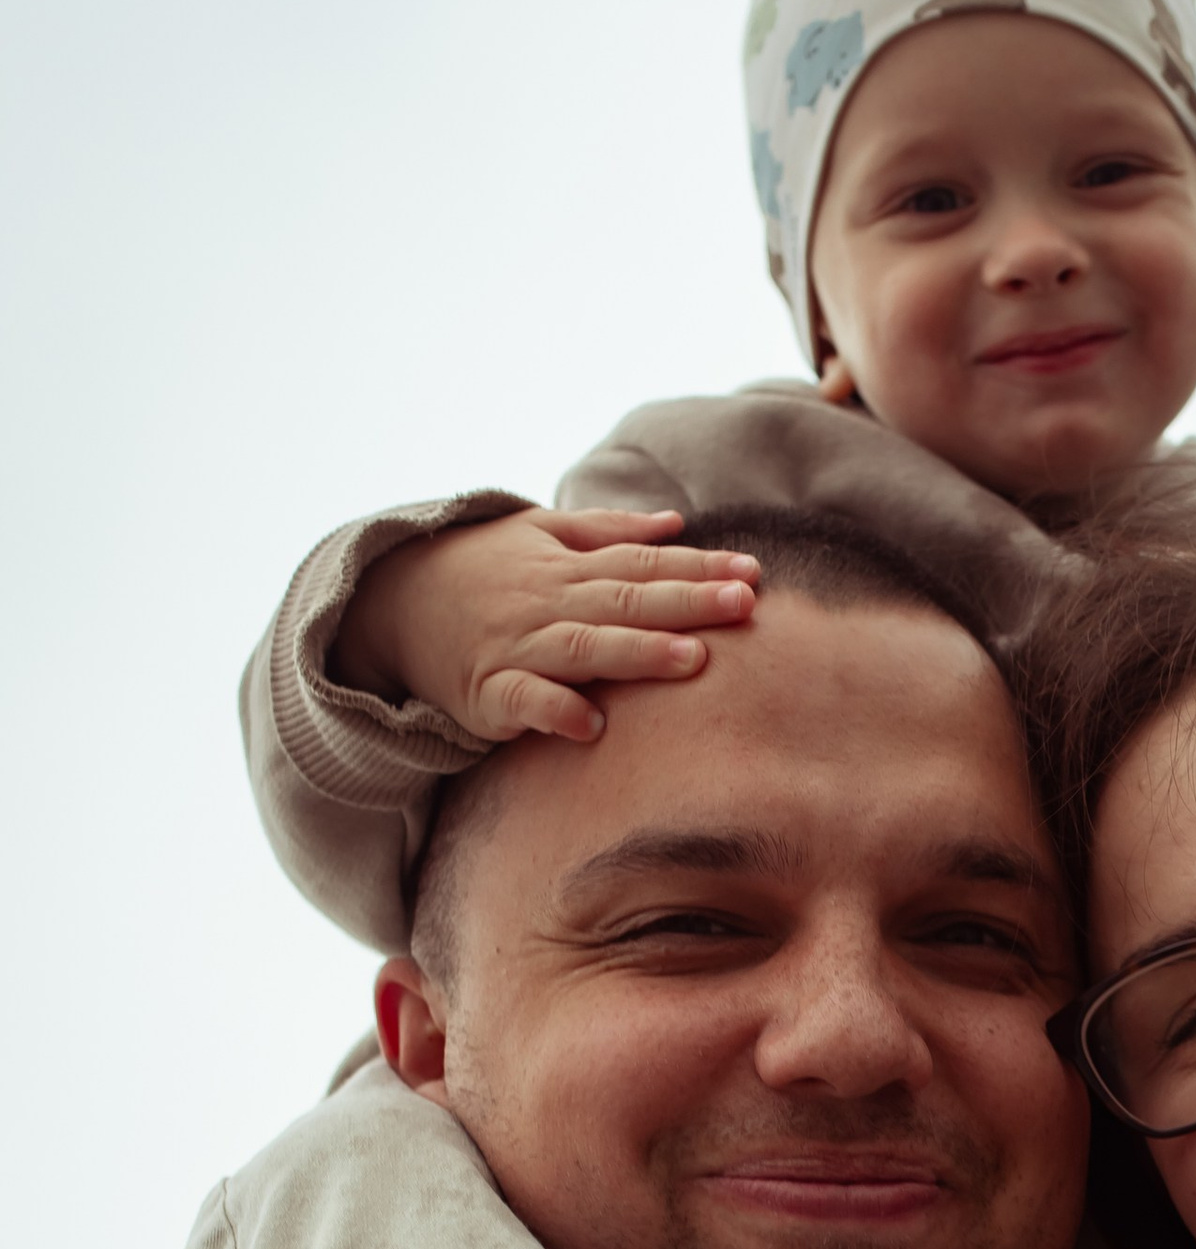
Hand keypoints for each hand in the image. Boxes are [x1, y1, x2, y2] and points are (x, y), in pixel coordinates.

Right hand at [333, 509, 762, 743]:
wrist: (389, 603)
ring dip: (638, 653)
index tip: (753, 574)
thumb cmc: (481, 571)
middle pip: (627, 600)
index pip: (643, 564)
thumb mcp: (538, 535)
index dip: (699, 569)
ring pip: (586, 648)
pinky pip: (523, 702)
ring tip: (692, 659)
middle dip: (688, 603)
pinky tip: (591, 725)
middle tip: (745, 605)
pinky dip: (554, 712)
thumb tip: (676, 523)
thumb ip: (609, 532)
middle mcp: (549, 602)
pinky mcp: (488, 693)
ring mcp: (519, 647)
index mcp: (568, 566)